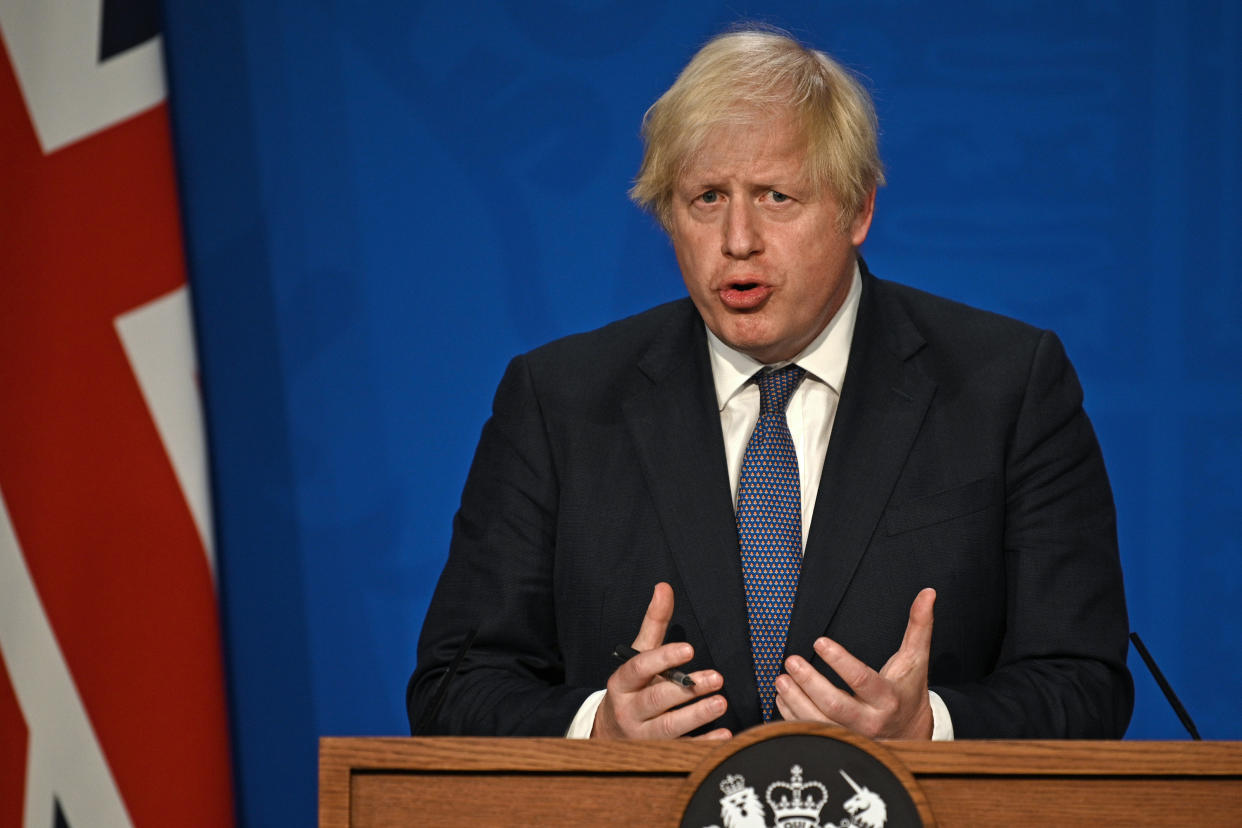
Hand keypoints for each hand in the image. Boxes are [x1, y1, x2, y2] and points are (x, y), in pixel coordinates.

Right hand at [592, 582, 730, 739]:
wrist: (610, 731)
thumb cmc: (633, 686)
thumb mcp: (640, 654)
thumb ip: (654, 623)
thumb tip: (664, 587)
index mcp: (622, 681)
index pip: (640, 668)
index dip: (663, 658)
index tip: (690, 649)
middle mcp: (629, 709)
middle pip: (656, 699)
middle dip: (687, 689)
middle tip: (716, 678)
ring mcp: (642, 734)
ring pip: (669, 727)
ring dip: (697, 715)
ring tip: (721, 702)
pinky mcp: (657, 752)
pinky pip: (682, 749)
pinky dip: (703, 743)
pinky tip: (724, 735)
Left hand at [774, 587, 935, 738]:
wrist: (911, 735)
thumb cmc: (908, 691)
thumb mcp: (916, 660)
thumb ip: (919, 626)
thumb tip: (928, 593)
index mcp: (888, 699)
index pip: (862, 680)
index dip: (840, 661)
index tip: (819, 642)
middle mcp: (870, 722)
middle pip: (836, 706)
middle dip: (810, 683)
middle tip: (791, 661)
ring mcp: (853, 737)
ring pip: (819, 723)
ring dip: (796, 701)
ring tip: (781, 679)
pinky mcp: (839, 744)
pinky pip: (811, 733)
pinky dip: (792, 716)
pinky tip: (782, 697)